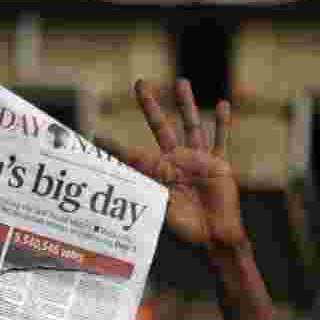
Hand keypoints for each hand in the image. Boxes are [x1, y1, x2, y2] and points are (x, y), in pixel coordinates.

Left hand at [130, 79, 246, 252]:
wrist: (214, 237)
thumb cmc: (187, 228)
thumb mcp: (162, 205)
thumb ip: (149, 185)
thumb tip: (126, 169)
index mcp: (158, 173)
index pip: (134, 155)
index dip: (116, 147)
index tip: (96, 136)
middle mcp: (176, 161)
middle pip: (161, 127)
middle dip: (150, 107)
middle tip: (140, 83)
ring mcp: (198, 161)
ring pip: (192, 126)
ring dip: (186, 104)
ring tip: (180, 82)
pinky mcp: (219, 165)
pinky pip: (221, 141)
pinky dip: (223, 124)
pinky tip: (223, 104)